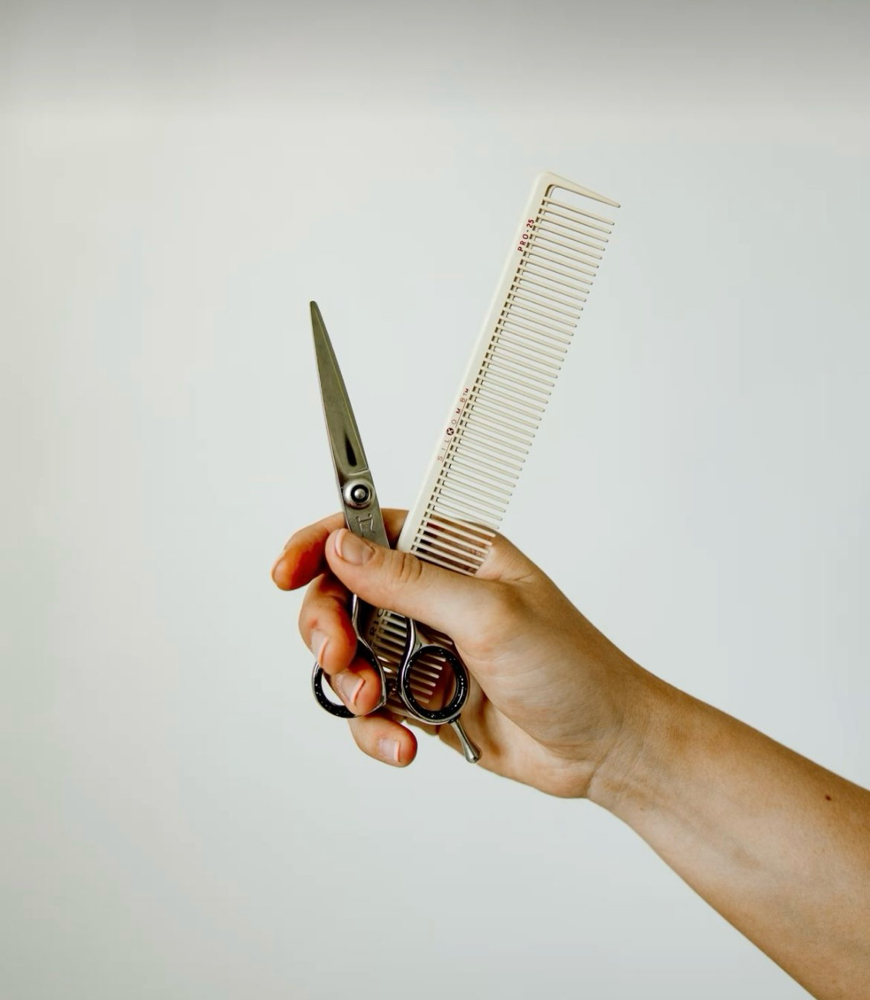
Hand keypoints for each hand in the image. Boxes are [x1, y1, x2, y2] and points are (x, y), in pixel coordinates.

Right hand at [272, 510, 653, 796]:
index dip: (320, 544)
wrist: (603, 746)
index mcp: (452, 555)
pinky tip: (404, 746)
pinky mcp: (420, 696)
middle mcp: (431, 596)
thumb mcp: (489, 615)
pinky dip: (374, 729)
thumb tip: (341, 545)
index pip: (368, 530)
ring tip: (381, 707)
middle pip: (342, 595)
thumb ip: (408, 582)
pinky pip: (369, 708)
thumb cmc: (570, 667)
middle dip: (329, 629)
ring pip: (348, 655)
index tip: (286, 571)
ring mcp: (423, 647)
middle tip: (341, 657)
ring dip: (353, 684)